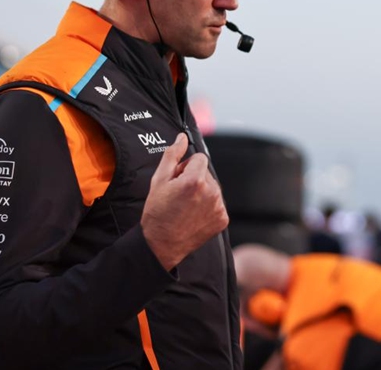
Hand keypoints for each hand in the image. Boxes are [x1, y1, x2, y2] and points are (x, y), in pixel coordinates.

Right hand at [141, 133, 228, 269]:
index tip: (177, 179)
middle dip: (194, 179)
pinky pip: (217, 203)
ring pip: (213, 187)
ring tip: (186, 206)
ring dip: (202, 192)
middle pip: (206, 173)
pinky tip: (194, 214)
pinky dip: (208, 206)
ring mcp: (219, 207)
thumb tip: (182, 137)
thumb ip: (173, 154)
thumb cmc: (157, 212)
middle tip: (179, 195)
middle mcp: (212, 192)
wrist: (161, 244)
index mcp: (196, 180)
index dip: (186, 167)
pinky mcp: (223, 219)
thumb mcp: (159, 180)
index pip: (199, 158)